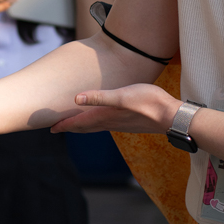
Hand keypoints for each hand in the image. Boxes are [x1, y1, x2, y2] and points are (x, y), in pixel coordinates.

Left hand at [50, 82, 178, 133]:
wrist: (172, 116)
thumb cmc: (148, 102)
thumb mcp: (122, 96)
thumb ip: (99, 97)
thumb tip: (76, 99)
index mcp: (105, 116)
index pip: (79, 123)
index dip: (64, 124)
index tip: (51, 128)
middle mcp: (110, 123)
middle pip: (85, 128)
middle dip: (70, 127)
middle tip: (57, 128)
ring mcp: (120, 125)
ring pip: (95, 127)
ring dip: (82, 127)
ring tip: (74, 125)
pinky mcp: (128, 123)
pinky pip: (105, 126)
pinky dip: (95, 124)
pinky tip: (100, 121)